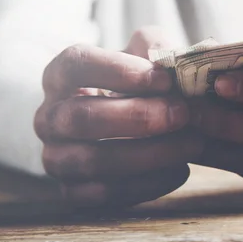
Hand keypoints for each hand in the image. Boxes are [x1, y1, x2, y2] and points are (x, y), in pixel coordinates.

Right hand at [34, 28, 203, 206]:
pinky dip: (147, 184)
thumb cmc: (140, 86)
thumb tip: (169, 61)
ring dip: (149, 154)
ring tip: (193, 143)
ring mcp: (56, 158)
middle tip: (182, 114)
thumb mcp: (147, 56)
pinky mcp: (72, 192)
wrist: (135, 128)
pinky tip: (179, 169)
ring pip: (93, 161)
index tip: (164, 79)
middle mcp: (49, 117)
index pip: (77, 64)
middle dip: (138, 117)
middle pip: (81, 117)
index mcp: (61, 75)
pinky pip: (105, 194)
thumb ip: (157, 48)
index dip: (120, 71)